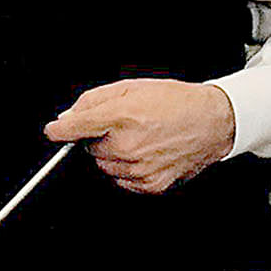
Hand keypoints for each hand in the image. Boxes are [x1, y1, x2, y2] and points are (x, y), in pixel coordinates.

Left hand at [43, 78, 236, 195]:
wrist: (215, 121)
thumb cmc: (178, 102)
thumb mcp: (132, 86)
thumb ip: (94, 100)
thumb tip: (68, 118)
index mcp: (121, 116)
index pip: (71, 129)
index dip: (59, 130)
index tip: (55, 131)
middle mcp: (127, 145)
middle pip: (88, 149)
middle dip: (99, 138)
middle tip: (125, 127)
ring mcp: (138, 167)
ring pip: (104, 166)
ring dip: (113, 155)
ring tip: (140, 139)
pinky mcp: (150, 183)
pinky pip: (121, 180)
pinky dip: (128, 169)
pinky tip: (147, 153)